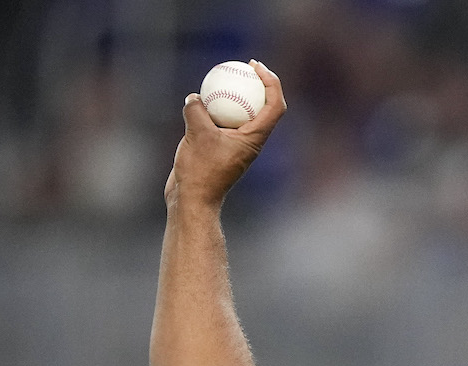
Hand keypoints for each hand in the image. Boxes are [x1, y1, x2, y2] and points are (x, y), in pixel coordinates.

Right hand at [163, 60, 286, 210]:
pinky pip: (224, 121)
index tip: (257, 67)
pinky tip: (201, 97)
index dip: (272, 83)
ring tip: (226, 76)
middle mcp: (250, 141)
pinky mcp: (221, 147)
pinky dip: (218, 108)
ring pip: (243, 114)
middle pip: (264, 107)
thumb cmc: (200, 171)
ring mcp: (236, 144)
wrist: (192, 199)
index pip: (275, 106)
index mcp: (255, 138)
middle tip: (246, 66)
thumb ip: (197, 111)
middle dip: (260, 84)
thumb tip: (195, 96)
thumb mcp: (197, 135)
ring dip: (239, 95)